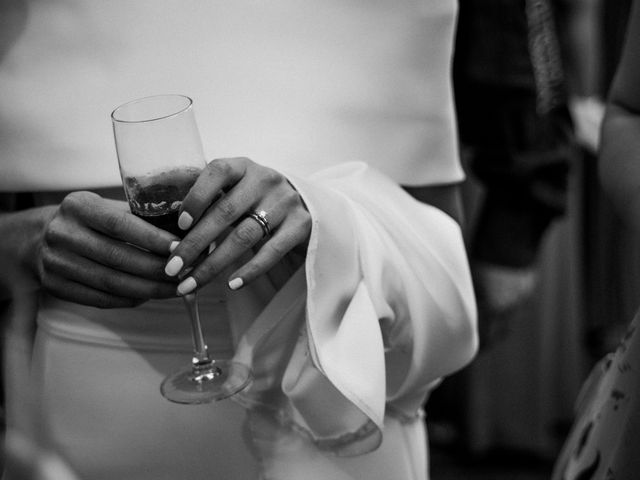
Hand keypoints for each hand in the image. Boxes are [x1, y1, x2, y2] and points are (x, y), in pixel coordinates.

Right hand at [37, 191, 178, 307]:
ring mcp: (55, 262)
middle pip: (118, 257)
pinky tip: (149, 296)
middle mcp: (62, 233)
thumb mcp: (107, 207)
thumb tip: (186, 234)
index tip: (181, 247)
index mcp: (78, 206)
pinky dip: (129, 299)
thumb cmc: (91, 221)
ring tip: (174, 289)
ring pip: (111, 282)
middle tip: (185, 273)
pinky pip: (100, 298)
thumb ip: (139, 217)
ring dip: (148, 289)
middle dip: (157, 269)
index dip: (153, 239)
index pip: (120, 225)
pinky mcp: (55, 285)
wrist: (40, 237)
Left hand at [164, 157, 310, 293]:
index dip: (197, 197)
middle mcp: (265, 180)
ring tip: (192, 283)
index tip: (179, 225)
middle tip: (173, 268)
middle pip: (226, 212)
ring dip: (214, 263)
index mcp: (243, 167)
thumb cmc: (254, 199)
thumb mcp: (233, 189)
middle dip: (195, 243)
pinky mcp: (301, 225)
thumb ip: (206, 198)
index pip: (217, 172)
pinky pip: (272, 251)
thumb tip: (165, 220)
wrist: (302, 204)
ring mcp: (285, 202)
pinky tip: (232, 284)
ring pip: (245, 235)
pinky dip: (250, 270)